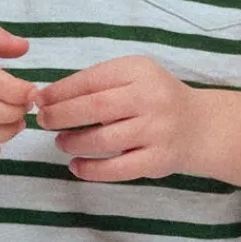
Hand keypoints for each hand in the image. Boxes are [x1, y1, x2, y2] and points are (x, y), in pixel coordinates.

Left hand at [34, 53, 204, 180]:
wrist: (200, 126)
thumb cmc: (155, 99)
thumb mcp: (134, 77)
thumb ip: (99, 83)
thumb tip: (49, 97)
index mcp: (139, 71)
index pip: (92, 79)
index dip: (61, 91)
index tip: (40, 99)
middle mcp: (150, 98)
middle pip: (95, 107)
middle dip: (61, 115)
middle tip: (44, 121)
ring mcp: (156, 130)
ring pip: (104, 140)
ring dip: (74, 142)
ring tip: (61, 142)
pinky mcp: (158, 160)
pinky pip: (117, 169)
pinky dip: (91, 170)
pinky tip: (76, 166)